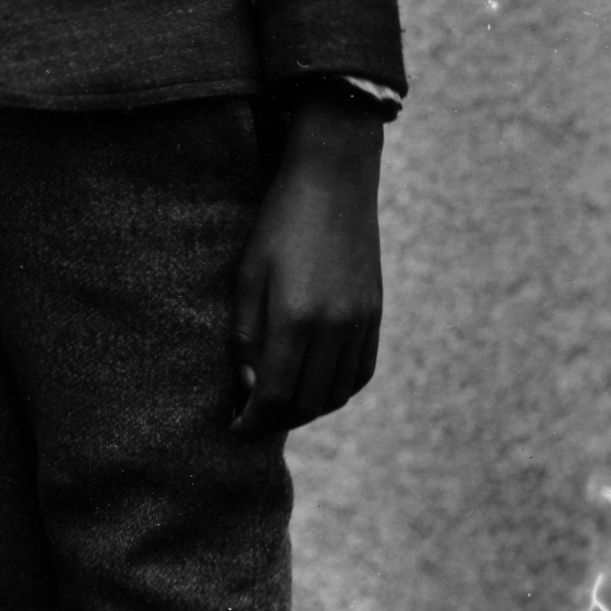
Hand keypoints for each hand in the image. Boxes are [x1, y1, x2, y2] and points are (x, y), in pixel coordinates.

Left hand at [234, 90, 384, 435]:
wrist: (335, 181)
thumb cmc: (279, 223)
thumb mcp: (247, 274)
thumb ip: (246, 335)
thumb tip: (250, 386)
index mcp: (297, 319)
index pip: (276, 394)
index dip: (254, 420)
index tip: (235, 429)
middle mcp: (336, 328)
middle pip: (309, 402)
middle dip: (279, 421)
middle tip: (253, 422)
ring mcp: (361, 323)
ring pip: (339, 393)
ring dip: (309, 410)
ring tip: (281, 407)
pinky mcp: (375, 314)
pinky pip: (361, 371)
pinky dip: (339, 390)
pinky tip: (317, 387)